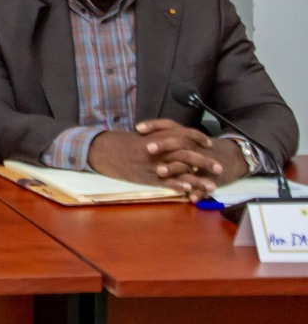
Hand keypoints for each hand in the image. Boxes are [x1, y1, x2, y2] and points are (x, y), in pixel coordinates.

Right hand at [87, 121, 230, 194]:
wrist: (105, 151)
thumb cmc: (124, 144)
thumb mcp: (144, 136)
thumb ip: (161, 137)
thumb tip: (178, 139)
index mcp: (158, 136)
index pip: (184, 133)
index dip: (198, 138)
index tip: (208, 144)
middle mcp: (159, 149)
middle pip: (188, 154)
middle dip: (205, 162)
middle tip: (219, 168)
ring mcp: (153, 163)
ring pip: (180, 171)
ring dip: (197, 179)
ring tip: (212, 186)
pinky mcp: (147, 176)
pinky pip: (166, 182)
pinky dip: (179, 186)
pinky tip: (190, 190)